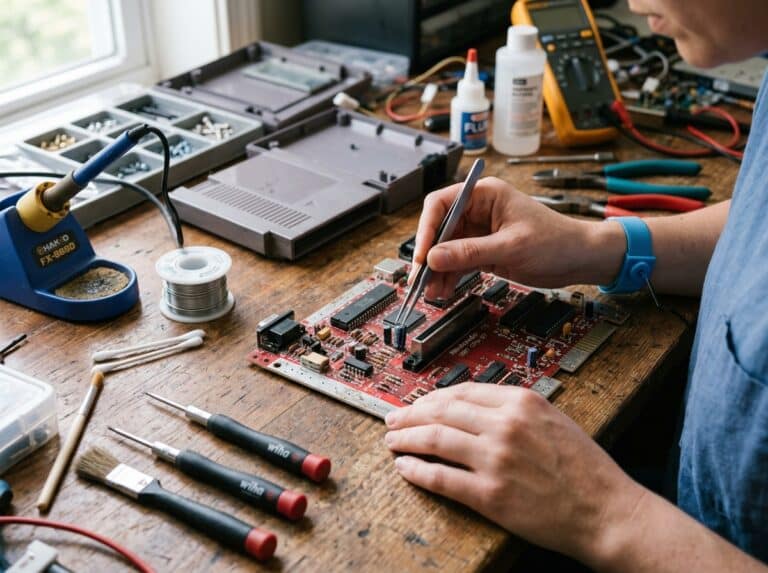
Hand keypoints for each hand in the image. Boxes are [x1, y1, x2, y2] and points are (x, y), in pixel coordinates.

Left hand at [384, 383, 645, 563]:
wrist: (606, 511)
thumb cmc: (585, 469)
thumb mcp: (553, 420)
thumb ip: (514, 408)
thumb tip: (473, 405)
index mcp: (521, 403)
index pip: (460, 392)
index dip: (431, 397)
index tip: (418, 403)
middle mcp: (505, 426)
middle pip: (441, 412)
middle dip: (410, 415)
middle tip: (392, 419)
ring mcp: (495, 460)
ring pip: (434, 440)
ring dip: (406, 440)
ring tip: (392, 442)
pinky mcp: (490, 495)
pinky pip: (441, 478)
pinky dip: (417, 472)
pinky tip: (406, 469)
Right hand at [412, 177, 623, 298]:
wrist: (581, 259)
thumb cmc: (556, 241)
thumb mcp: (511, 247)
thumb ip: (470, 252)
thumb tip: (434, 258)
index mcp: (485, 194)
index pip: (441, 204)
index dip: (427, 229)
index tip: (422, 255)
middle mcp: (478, 210)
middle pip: (440, 229)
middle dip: (429, 255)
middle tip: (421, 279)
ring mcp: (479, 232)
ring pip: (446, 249)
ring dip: (437, 270)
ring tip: (432, 291)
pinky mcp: (483, 251)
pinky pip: (458, 262)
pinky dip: (449, 276)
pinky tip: (444, 290)